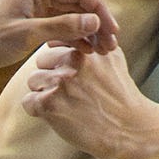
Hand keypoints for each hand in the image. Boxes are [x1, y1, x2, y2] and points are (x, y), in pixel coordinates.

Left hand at [0, 0, 119, 74]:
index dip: (99, 9)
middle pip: (78, 3)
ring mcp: (36, 5)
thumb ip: (62, 26)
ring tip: (103, 52)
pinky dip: (75, 37)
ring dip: (88, 32)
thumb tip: (94, 22)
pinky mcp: (33, 20)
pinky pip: (61, 25)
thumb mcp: (26, 35)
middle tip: (111, 45)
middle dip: (96, 23)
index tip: (112, 30)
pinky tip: (86, 51)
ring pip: (72, 15)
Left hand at [22, 44, 158, 158]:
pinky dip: (38, 111)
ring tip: (65, 105)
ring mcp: (60, 83)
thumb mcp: (114, 60)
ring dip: (43, 93)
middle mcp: (72, 63)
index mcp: (84, 51)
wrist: (130, 129)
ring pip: (32, 81)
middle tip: (68, 94)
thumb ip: (94, 44)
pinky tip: (58, 115)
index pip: (55, 47)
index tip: (71, 78)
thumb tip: (77, 29)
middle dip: (49, 76)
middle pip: (41, 62)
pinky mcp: (50, 105)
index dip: (60, 63)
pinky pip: (28, 102)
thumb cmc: (122, 96)